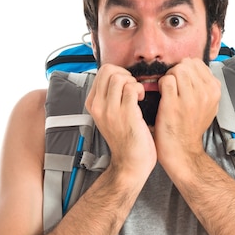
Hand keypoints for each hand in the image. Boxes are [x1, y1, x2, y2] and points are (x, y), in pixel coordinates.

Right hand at [85, 64, 156, 179]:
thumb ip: (110, 98)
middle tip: (132, 88)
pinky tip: (141, 100)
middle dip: (125, 74)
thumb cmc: (125, 141)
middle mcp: (98, 106)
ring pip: (120, 77)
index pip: (101, 73)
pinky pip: (132, 88)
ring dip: (133, 82)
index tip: (126, 85)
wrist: (130, 163)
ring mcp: (111, 110)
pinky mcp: (126, 114)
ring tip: (137, 96)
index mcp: (93, 104)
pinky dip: (140, 90)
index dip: (118, 73)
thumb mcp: (109, 117)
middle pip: (109, 70)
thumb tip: (119, 79)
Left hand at [154, 58, 220, 172]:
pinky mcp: (173, 104)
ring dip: (168, 78)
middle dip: (176, 72)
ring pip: (176, 70)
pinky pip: (166, 81)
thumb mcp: (209, 106)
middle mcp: (205, 92)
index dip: (185, 70)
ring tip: (168, 93)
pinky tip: (162, 97)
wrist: (183, 150)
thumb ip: (205, 86)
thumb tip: (195, 69)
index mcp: (214, 90)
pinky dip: (160, 85)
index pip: (197, 63)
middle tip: (173, 88)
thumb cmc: (192, 127)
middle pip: (186, 64)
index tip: (182, 83)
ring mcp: (190, 98)